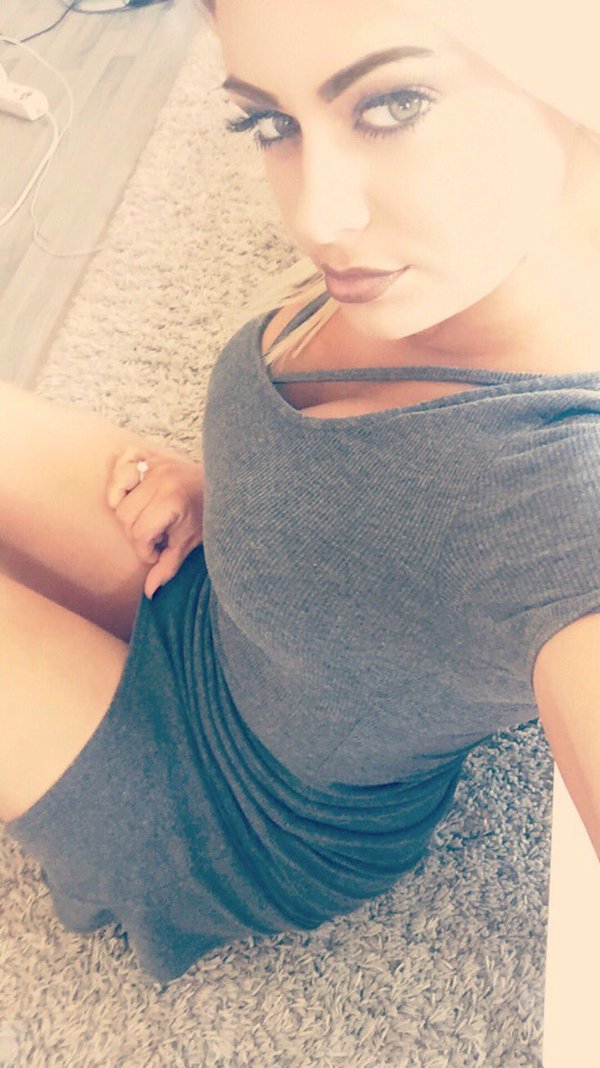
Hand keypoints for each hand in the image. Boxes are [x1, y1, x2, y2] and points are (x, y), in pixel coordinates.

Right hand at [106, 443, 204, 599]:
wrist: (222, 485)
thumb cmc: (205, 515)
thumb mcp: (189, 543)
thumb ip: (168, 566)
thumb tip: (149, 593)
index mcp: (171, 500)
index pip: (139, 533)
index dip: (145, 550)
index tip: (157, 552)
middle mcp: (160, 479)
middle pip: (125, 517)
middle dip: (136, 534)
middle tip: (154, 536)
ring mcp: (153, 464)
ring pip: (118, 497)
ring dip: (127, 512)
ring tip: (146, 518)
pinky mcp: (148, 455)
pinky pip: (121, 464)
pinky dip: (119, 479)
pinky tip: (132, 493)